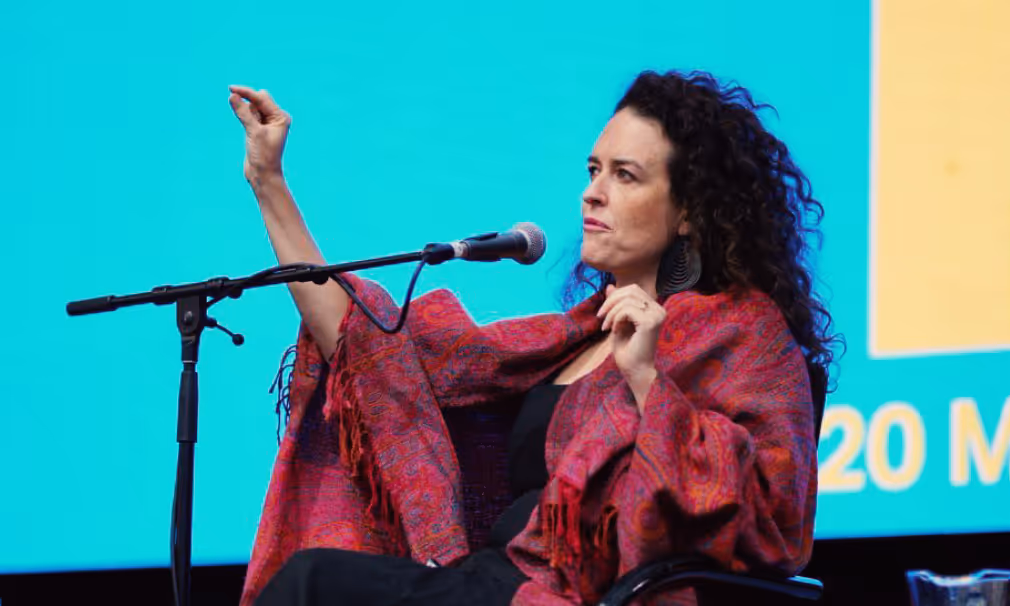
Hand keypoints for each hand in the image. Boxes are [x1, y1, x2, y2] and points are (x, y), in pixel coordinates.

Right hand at [228, 85, 290, 181]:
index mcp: (281, 117)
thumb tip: (232, 96)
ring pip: (253, 107)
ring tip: (250, 131)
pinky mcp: (258, 129)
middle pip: (259, 100)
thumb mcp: (253, 132)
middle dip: (247, 101)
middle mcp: (276, 119)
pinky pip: (250, 115)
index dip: (246, 93)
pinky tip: (243, 124)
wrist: (263, 175)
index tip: (230, 88)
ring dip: (245, 110)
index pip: (262, 98)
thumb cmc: (263, 155)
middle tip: (240, 111)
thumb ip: (243, 113)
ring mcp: (267, 124)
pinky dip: (244, 115)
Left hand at [597, 284, 664, 408]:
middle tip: (600, 317)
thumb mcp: (617, 322)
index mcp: (654, 308)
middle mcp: (659, 310)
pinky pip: (626, 309)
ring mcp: (657, 315)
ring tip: (606, 327)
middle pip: (631, 290)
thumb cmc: (628, 351)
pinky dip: (615, 318)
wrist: (635, 371)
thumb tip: (610, 285)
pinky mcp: (650, 322)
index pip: (633, 290)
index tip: (603, 314)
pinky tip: (614, 331)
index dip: (615, 297)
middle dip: (611, 301)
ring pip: (627, 299)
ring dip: (611, 312)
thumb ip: (616, 304)